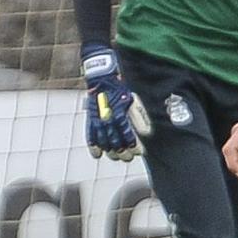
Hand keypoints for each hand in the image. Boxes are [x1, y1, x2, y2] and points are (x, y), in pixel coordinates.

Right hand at [82, 47, 144, 161]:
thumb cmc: (121, 91)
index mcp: (120, 114)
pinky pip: (90, 136)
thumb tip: (147, 134)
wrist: (102, 80)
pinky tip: (97, 155)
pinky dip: (93, 146)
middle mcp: (108, 119)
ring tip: (117, 157)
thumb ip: (140, 119)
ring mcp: (98, 120)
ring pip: (104, 142)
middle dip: (124, 152)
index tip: (140, 152)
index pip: (129, 135)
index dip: (135, 145)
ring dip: (111, 152)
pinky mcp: (90, 120)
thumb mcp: (134, 102)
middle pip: (116, 142)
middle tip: (129, 158)